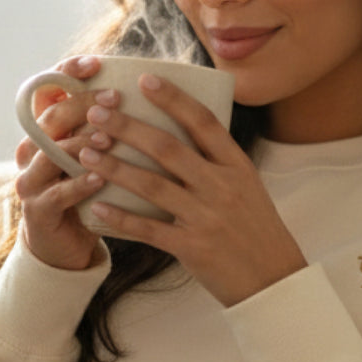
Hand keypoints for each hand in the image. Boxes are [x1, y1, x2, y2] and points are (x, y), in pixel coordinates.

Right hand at [14, 54, 110, 271]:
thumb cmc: (87, 193)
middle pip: (50, 116)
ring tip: (108, 137)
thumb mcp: (93, 154)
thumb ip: (104, 125)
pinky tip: (100, 178)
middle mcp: (30, 151)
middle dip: (82, 104)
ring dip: (80, 142)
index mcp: (44, 132)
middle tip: (114, 98)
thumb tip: (146, 90)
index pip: (46, 91)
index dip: (67, 73)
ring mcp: (30, 181)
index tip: (95, 63)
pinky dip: (79, 184)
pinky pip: (56, 193)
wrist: (65, 245)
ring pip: (50, 153)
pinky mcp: (37, 210)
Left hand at [78, 72, 306, 305]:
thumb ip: (217, 161)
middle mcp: (222, 187)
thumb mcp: (247, 186)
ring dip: (115, 168)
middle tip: (96, 113)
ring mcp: (206, 217)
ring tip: (86, 153)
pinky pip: (148, 230)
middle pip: (168, 148)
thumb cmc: (255, 230)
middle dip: (128, 128)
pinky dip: (120, 218)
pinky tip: (96, 207)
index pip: (203, 122)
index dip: (173, 99)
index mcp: (237, 166)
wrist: (274, 280)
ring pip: (152, 186)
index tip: (144, 80)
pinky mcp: (192, 248)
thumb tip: (183, 128)